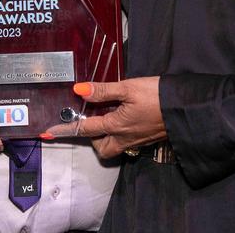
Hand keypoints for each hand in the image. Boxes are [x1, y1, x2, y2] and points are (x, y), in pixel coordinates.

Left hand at [45, 78, 165, 158]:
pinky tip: (125, 118)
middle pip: (102, 147)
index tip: (48, 132)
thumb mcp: (129, 88)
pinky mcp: (148, 137)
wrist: (186, 108)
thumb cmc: (158, 96)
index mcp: (116, 125)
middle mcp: (125, 137)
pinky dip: (121, 133)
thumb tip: (79, 91)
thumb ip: (104, 90)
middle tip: (90, 120)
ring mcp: (137, 139)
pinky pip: (127, 141)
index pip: (85, 128)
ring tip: (107, 117)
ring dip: (106, 137)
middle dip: (93, 138)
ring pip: (114, 146)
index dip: (65, 128)